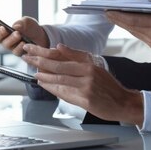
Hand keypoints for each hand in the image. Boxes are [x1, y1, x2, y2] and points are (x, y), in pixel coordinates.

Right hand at [0, 15, 49, 56]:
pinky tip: (24, 43)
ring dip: (12, 39)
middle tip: (5, 29)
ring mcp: (12, 47)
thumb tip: (15, 26)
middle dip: (0, 33)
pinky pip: (17, 52)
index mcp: (5, 29)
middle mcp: (6, 38)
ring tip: (19, 35)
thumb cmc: (31, 29)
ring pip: (7, 45)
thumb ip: (22, 22)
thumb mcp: (28, 22)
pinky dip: (20, 47)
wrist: (43, 39)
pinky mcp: (19, 54)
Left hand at [22, 43, 144, 125]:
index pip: (61, 55)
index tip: (32, 48)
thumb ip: (77, 56)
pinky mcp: (85, 100)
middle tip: (27, 57)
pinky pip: (64, 93)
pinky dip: (52, 89)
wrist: (124, 103)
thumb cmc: (108, 86)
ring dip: (44, 76)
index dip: (44, 51)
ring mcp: (86, 87)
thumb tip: (59, 46)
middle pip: (58, 66)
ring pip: (59, 80)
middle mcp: (87, 73)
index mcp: (88, 64)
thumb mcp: (95, 66)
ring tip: (34, 72)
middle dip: (39, 61)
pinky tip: (44, 85)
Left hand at [105, 0, 150, 65]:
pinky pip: (140, 35)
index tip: (107, 10)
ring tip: (114, 15)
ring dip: (123, 24)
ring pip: (134, 31)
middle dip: (117, 19)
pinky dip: (132, 28)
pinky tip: (129, 23)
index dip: (118, 15)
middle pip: (130, 26)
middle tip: (105, 12)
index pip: (133, 19)